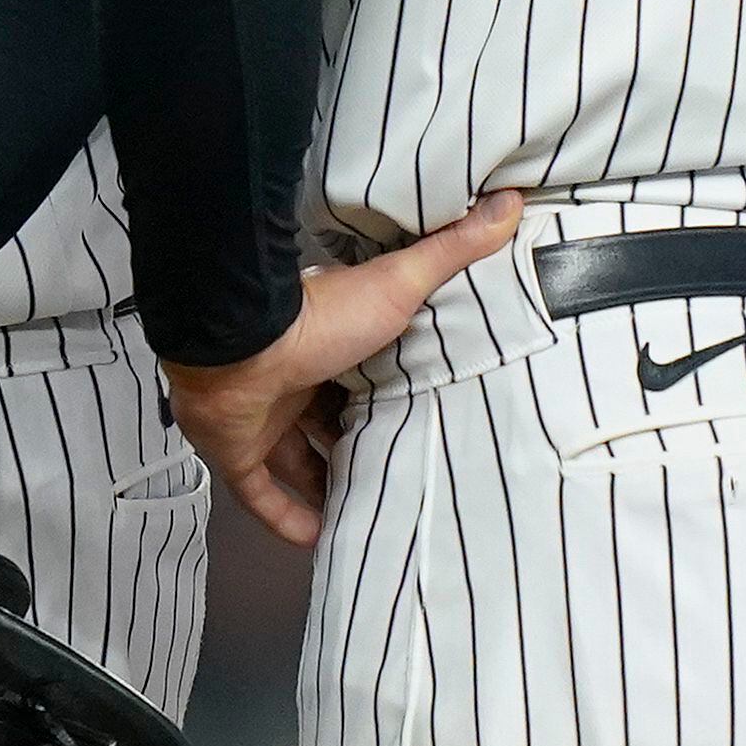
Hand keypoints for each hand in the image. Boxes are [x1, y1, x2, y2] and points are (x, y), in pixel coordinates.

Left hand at [157, 193, 525, 546]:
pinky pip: (260, 497)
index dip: (385, 396)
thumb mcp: (398, 283)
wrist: (240, 342)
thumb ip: (451, 250)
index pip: (359, 376)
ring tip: (370, 513)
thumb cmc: (318, 315)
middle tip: (402, 472)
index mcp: (326, 345)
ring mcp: (259, 420)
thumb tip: (510, 204)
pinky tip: (319, 542)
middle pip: (329, 423)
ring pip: (296, 463)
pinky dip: (287, 520)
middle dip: (359, 445)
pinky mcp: (235, 454)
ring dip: (328, 486)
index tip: (419, 416)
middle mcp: (292, 383)